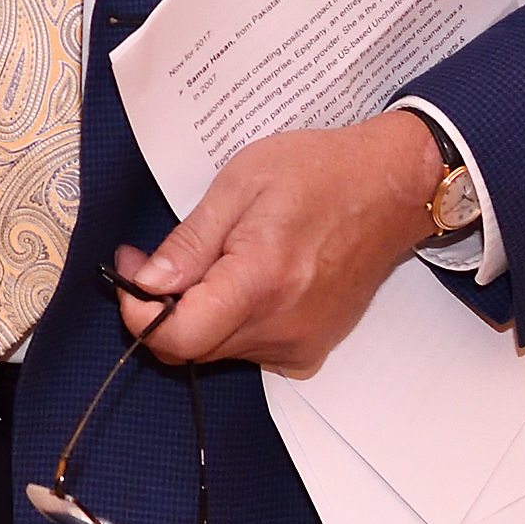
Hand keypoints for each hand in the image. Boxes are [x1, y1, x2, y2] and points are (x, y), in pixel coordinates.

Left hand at [113, 111, 440, 376]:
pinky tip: (244, 281)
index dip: (139, 311)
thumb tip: (146, 281)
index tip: (130, 272)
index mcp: (261, 282)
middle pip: (192, 348)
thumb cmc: (321, 172)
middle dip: (161, 307)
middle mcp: (283, 326)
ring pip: (218, 350)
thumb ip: (190, 242)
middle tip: (154, 259)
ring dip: (199, 314)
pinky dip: (232, 323)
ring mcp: (302, 343)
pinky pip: (250, 350)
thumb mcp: (239, 185)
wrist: (394, 187)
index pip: (177, 338)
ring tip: (212, 259)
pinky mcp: (312, 349)